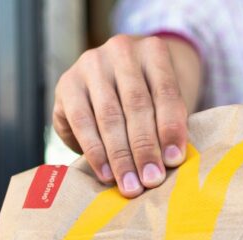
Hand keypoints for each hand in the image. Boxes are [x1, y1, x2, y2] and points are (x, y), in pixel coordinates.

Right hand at [53, 34, 193, 196]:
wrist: (116, 77)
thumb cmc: (151, 97)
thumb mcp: (165, 102)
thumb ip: (169, 124)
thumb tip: (169, 163)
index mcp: (154, 51)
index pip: (165, 92)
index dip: (170, 128)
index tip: (174, 160)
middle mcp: (121, 52)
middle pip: (136, 105)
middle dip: (144, 148)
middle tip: (151, 180)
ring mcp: (91, 64)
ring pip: (108, 117)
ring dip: (120, 156)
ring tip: (130, 185)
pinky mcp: (68, 84)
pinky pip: (82, 123)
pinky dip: (95, 152)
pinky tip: (106, 174)